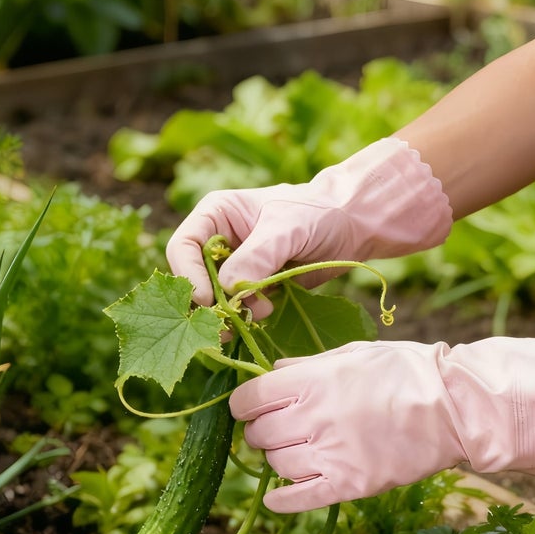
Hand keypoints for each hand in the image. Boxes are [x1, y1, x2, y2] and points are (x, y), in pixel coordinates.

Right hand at [165, 137, 451, 318]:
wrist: (351, 227)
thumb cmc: (317, 212)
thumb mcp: (286, 228)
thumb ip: (257, 256)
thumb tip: (228, 289)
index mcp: (216, 215)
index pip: (183, 246)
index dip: (188, 274)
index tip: (207, 299)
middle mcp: (218, 242)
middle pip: (192, 278)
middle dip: (208, 301)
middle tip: (225, 321)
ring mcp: (234, 267)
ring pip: (213, 299)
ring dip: (228, 313)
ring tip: (253, 316)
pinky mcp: (252, 288)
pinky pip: (236, 308)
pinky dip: (244, 317)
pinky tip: (264, 313)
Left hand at [230, 337, 534, 512]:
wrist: (454, 406)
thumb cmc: (405, 371)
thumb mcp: (352, 353)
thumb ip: (306, 365)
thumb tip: (270, 371)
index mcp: (311, 381)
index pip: (250, 399)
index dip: (244, 405)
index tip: (250, 408)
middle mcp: (313, 418)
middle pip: (259, 434)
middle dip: (260, 432)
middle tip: (276, 431)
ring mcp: (331, 454)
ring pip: (277, 465)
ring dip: (277, 460)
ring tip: (295, 452)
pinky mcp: (350, 485)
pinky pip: (298, 500)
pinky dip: (281, 501)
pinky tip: (276, 498)